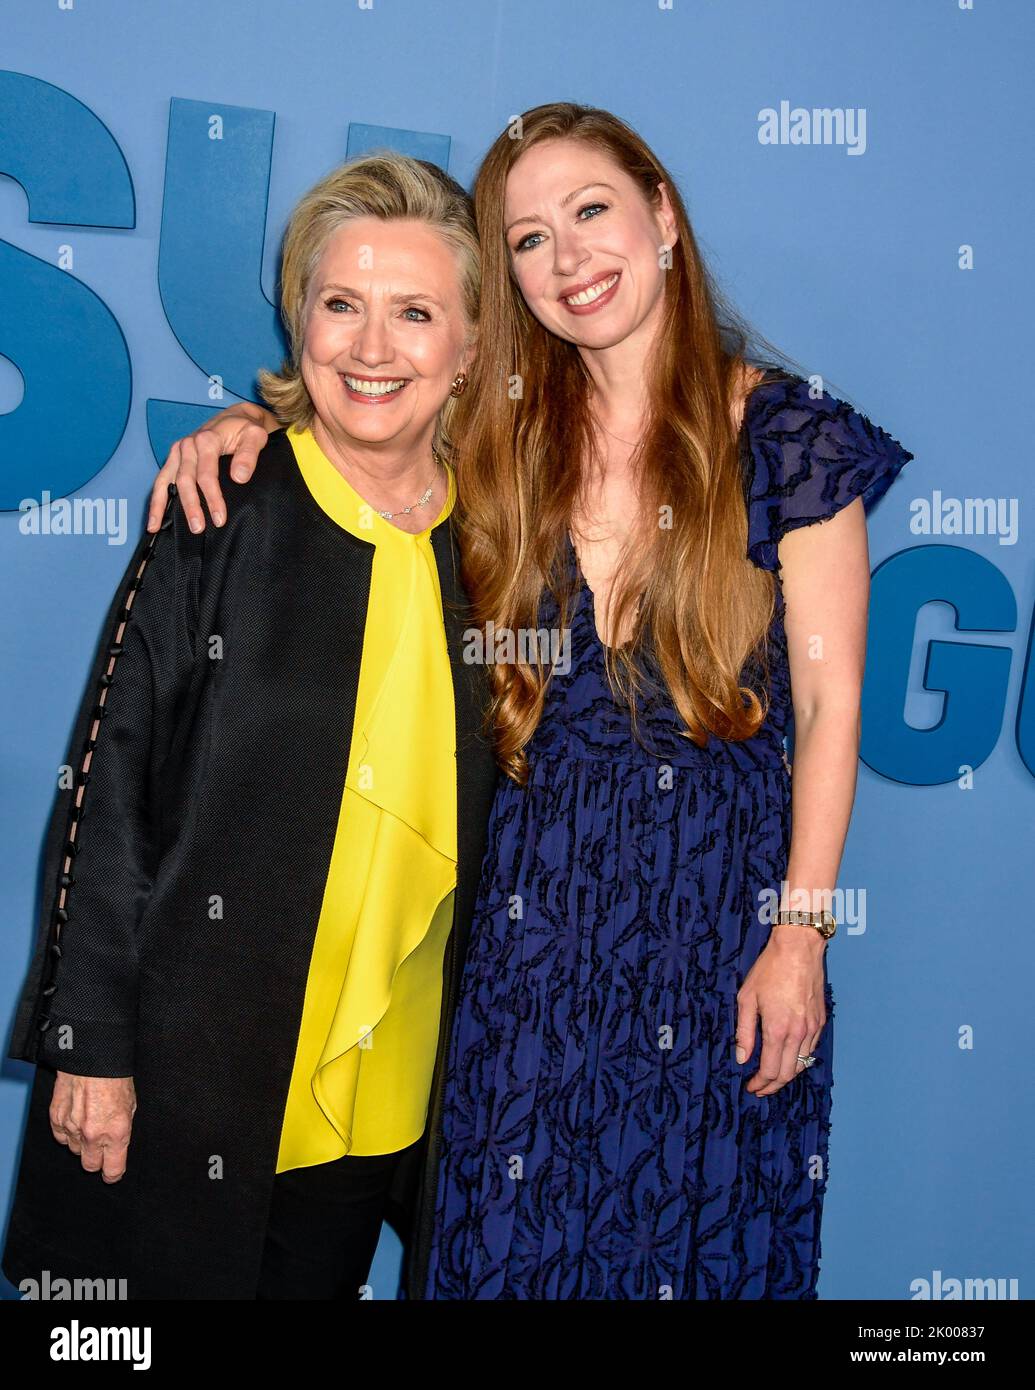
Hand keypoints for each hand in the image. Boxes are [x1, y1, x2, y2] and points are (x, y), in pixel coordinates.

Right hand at [50, 1071, 136, 1181]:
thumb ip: (122, 1128)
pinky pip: (61, 1137)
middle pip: (90, 1166)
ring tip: (89, 1123)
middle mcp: (93, 1134)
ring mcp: (72, 1128)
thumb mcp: (131, 1104)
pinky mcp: (56, 1119)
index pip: (112, 1169)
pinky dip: (68, 1132)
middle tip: (101, 1148)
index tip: (113, 1172)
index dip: (113, 1173)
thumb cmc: (115, 1077)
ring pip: (75, 1151)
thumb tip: (118, 1144)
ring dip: (82, 1143)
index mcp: (116, 1132)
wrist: (92, 1056)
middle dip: (96, 1159)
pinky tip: (76, 1119)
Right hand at [146, 402, 277, 533]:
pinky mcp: (174, 457)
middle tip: (197, 528)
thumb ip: (249, 455)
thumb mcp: (255, 436)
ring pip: (165, 480)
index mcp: (207, 440)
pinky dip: (155, 498)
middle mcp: (188, 445)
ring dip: (161, 505)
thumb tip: (239, 477)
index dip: (212, 498)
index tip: (219, 519)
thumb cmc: (245, 429)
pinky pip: (161, 479)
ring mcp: (178, 451)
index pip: (207, 474)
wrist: (234, 418)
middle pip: (185, 480)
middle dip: (190, 506)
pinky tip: (154, 518)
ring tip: (156, 527)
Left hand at [735, 929, 827, 1095]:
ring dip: (787, 1075)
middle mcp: (798, 1033)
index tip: (751, 1087)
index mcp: (777, 1029)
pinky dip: (799, 1060)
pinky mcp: (820, 1022)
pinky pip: (811, 1050)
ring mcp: (812, 1028)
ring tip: (773, 1077)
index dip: (760, 1084)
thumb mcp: (747, 998)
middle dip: (773, 1086)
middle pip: (788, 1074)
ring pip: (802, 1064)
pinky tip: (788, 1058)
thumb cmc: (769, 970)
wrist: (799, 949)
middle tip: (760, 1088)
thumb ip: (744, 1032)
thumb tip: (742, 1058)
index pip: (770, 1071)